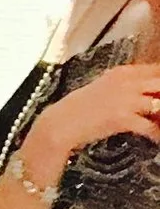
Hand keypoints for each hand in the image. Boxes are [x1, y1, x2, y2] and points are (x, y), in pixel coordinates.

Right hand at [29, 65, 159, 168]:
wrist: (59, 125)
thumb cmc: (78, 109)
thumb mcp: (103, 88)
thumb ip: (124, 85)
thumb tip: (145, 92)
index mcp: (121, 72)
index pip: (156, 70)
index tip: (158, 93)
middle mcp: (126, 82)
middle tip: (159, 109)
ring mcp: (125, 99)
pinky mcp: (122, 118)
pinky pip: (150, 126)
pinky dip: (156, 134)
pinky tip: (156, 138)